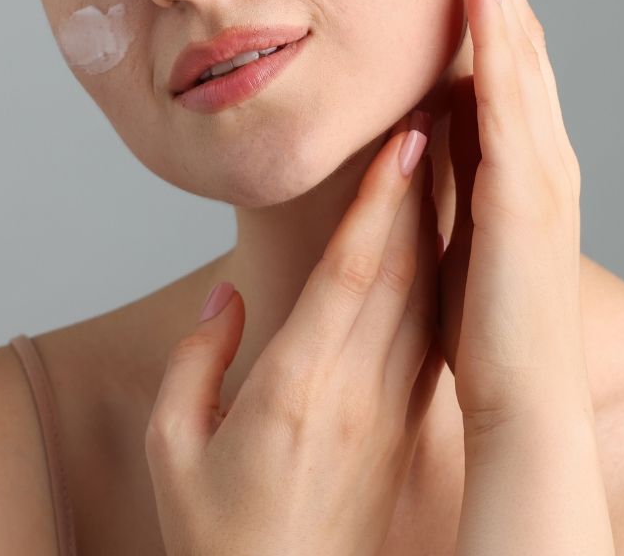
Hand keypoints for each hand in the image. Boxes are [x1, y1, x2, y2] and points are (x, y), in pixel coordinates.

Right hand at [143, 109, 441, 555]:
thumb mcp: (174, 455)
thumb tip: (223, 296)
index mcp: (297, 384)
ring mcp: (392, 403)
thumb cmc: (222, 542)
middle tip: (436, 111)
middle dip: (422, 186)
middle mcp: (358, 385)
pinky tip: (448, 236)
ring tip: (450, 155)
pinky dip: (444, 273)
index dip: (381, 201)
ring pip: (427, 292)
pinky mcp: (409, 420)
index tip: (405, 138)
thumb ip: (193, 364)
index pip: (351, 271)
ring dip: (440, 220)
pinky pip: (433, 328)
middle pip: (401, 266)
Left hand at [436, 0, 585, 436]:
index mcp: (519, 154)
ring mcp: (541, 163)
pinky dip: (498, 34)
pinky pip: (510, 95)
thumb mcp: (456, 226)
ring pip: (517, 45)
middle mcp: (540, 145)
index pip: (499, 52)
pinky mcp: (527, 190)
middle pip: (514, 30)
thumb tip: (412, 124)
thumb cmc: (481, 322)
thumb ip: (444, 171)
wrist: (520, 401)